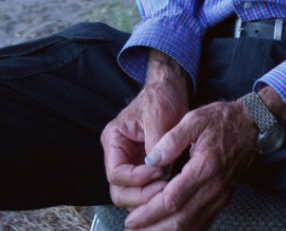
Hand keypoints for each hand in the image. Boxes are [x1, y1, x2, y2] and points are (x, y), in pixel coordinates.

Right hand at [101, 52, 190, 212]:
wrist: (172, 88)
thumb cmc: (161, 96)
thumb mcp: (157, 115)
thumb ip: (155, 143)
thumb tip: (160, 170)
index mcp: (114, 140)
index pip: (116, 173)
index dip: (136, 179)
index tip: (159, 171)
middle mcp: (118, 155)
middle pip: (120, 191)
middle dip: (141, 195)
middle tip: (164, 189)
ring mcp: (131, 162)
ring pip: (131, 194)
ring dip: (148, 197)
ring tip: (169, 189)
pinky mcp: (145, 167)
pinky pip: (145, 188)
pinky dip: (155, 192)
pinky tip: (170, 188)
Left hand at [123, 99, 258, 230]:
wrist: (252, 125)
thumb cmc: (222, 120)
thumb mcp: (195, 118)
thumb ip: (172, 138)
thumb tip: (151, 159)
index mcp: (205, 167)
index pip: (173, 199)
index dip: (150, 212)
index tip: (132, 218)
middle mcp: (214, 188)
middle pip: (181, 220)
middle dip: (153, 229)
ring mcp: (220, 197)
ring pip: (191, 226)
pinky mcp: (222, 200)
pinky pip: (203, 223)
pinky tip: (169, 230)